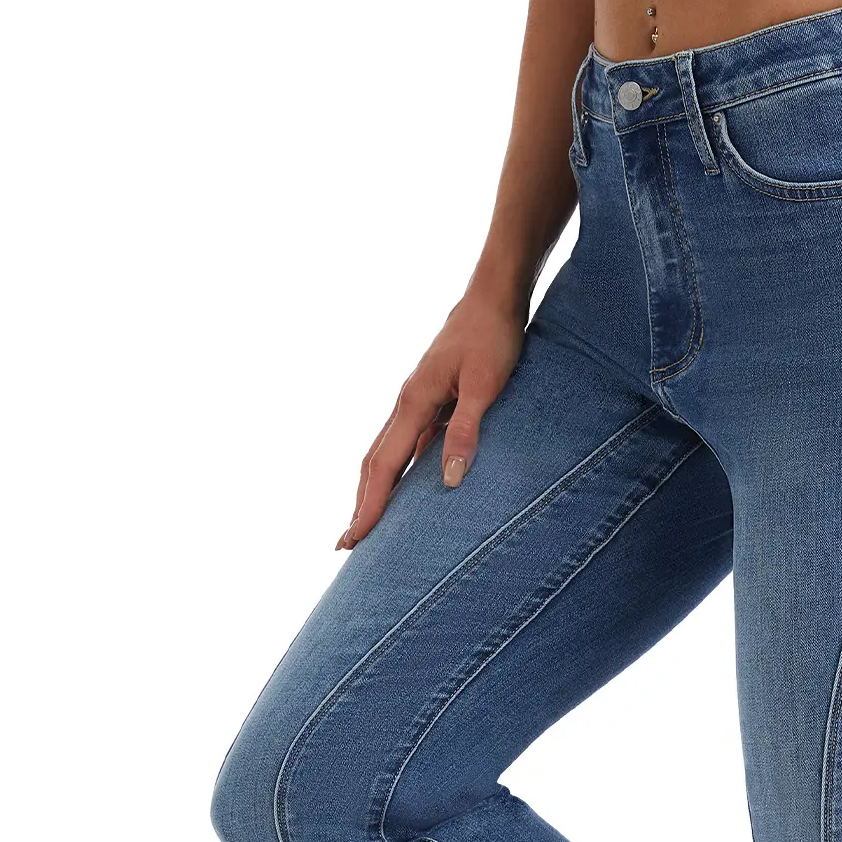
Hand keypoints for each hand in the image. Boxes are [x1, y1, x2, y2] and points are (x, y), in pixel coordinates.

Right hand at [336, 288, 527, 548]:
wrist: (494, 298)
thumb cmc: (493, 338)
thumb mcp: (486, 387)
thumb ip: (466, 431)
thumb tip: (449, 481)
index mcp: (413, 403)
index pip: (383, 467)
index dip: (368, 506)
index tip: (353, 538)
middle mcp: (406, 404)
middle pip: (373, 464)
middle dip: (359, 505)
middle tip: (346, 544)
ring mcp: (416, 402)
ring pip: (386, 454)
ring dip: (373, 490)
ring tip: (366, 523)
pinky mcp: (431, 400)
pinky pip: (406, 445)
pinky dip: (398, 473)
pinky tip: (404, 490)